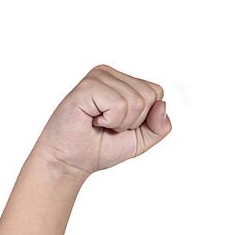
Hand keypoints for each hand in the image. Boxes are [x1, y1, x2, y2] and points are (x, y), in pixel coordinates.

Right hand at [32, 65, 170, 177]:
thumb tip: (162, 105)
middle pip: (149, 95)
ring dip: (120, 123)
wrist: (72, 161)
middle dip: (134, 121)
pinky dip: (111, 121)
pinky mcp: (87, 86)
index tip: (121, 124)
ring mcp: (97, 77)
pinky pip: (119, 105)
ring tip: (100, 123)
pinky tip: (93, 119)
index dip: (145, 118)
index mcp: (123, 80)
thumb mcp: (142, 139)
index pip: (156, 92)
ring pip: (136, 101)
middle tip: (109, 125)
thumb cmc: (101, 147)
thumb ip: (160, 126)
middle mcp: (110, 73)